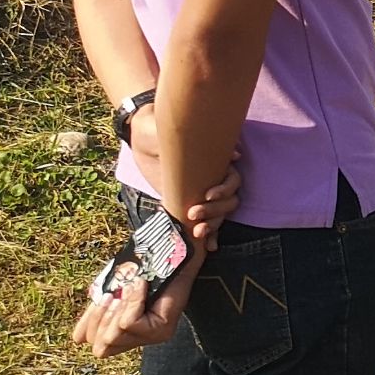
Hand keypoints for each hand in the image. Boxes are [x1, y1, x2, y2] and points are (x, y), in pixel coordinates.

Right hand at [71, 238, 205, 359]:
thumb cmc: (145, 272)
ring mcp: (151, 338)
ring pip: (113, 337)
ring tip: (124, 292)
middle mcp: (138, 341)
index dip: (90, 324)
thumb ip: (97, 312)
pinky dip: (130, 302)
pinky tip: (139, 286)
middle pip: (101, 348)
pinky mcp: (162, 330)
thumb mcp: (114, 292)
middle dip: (99, 319)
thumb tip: (77, 338)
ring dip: (114, 312)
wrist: (175, 254)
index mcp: (123, 333)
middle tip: (111, 296)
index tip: (103, 298)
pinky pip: (130, 322)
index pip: (95, 346)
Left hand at [125, 106, 243, 242]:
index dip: (225, 189)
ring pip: (220, 214)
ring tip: (196, 232)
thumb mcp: (173, 131)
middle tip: (193, 214)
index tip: (207, 195)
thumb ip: (198, 142)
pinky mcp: (185, 202)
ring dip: (213, 225)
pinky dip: (210, 234)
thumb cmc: (156, 128)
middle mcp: (211, 178)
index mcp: (214, 162)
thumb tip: (235, 155)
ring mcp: (199, 192)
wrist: (139, 135)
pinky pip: (205, 221)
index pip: (233, 179)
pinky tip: (209, 246)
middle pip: (228, 200)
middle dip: (215, 211)